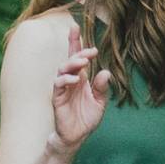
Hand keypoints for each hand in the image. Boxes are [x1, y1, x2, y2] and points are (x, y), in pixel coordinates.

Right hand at [52, 21, 112, 150]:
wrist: (77, 136)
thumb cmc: (86, 118)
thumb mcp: (99, 102)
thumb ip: (102, 87)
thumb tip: (106, 72)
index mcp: (81, 78)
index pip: (77, 56)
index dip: (75, 42)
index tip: (76, 27)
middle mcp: (71, 80)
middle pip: (70, 59)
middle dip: (79, 52)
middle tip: (91, 52)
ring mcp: (63, 88)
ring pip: (63, 69)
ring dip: (73, 64)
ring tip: (84, 63)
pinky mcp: (57, 98)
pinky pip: (58, 85)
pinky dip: (66, 80)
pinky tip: (76, 79)